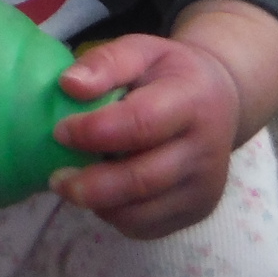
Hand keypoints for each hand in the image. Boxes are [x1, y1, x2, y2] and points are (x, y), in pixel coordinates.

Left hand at [48, 34, 242, 239]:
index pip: (142, 123)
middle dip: (90, 185)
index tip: (59, 132)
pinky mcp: (198, 210)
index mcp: (193, 102)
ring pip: (141, 212)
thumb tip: (69, 85)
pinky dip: (115, 215)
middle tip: (55, 179)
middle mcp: (206, 150)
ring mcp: (205, 186)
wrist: (222, 101)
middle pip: (141, 179)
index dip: (94, 132)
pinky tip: (104, 193)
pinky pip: (146, 226)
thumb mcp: (142, 50)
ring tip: (74, 185)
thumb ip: (106, 62)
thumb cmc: (170, 74)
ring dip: (98, 204)